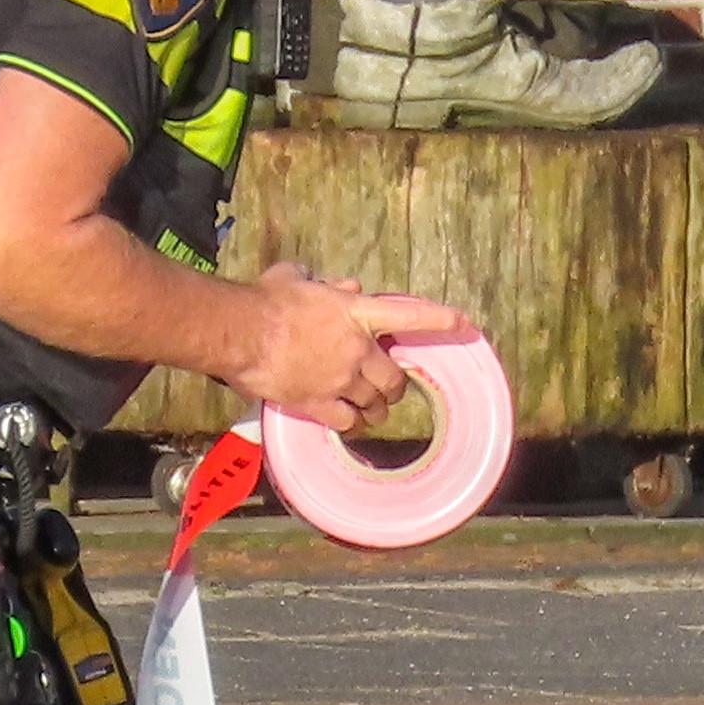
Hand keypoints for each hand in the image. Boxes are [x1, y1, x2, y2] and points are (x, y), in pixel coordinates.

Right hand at [239, 270, 467, 433]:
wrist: (240, 332)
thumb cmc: (265, 300)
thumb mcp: (299, 278)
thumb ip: (329, 285)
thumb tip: (348, 286)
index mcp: (355, 313)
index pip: (407, 316)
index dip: (438, 320)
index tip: (463, 323)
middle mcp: (355, 349)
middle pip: (393, 378)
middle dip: (395, 387)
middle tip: (389, 389)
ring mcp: (340, 380)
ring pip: (374, 404)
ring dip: (376, 410)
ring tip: (371, 412)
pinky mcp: (318, 403)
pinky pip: (348, 422)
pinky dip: (353, 425)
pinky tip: (350, 426)